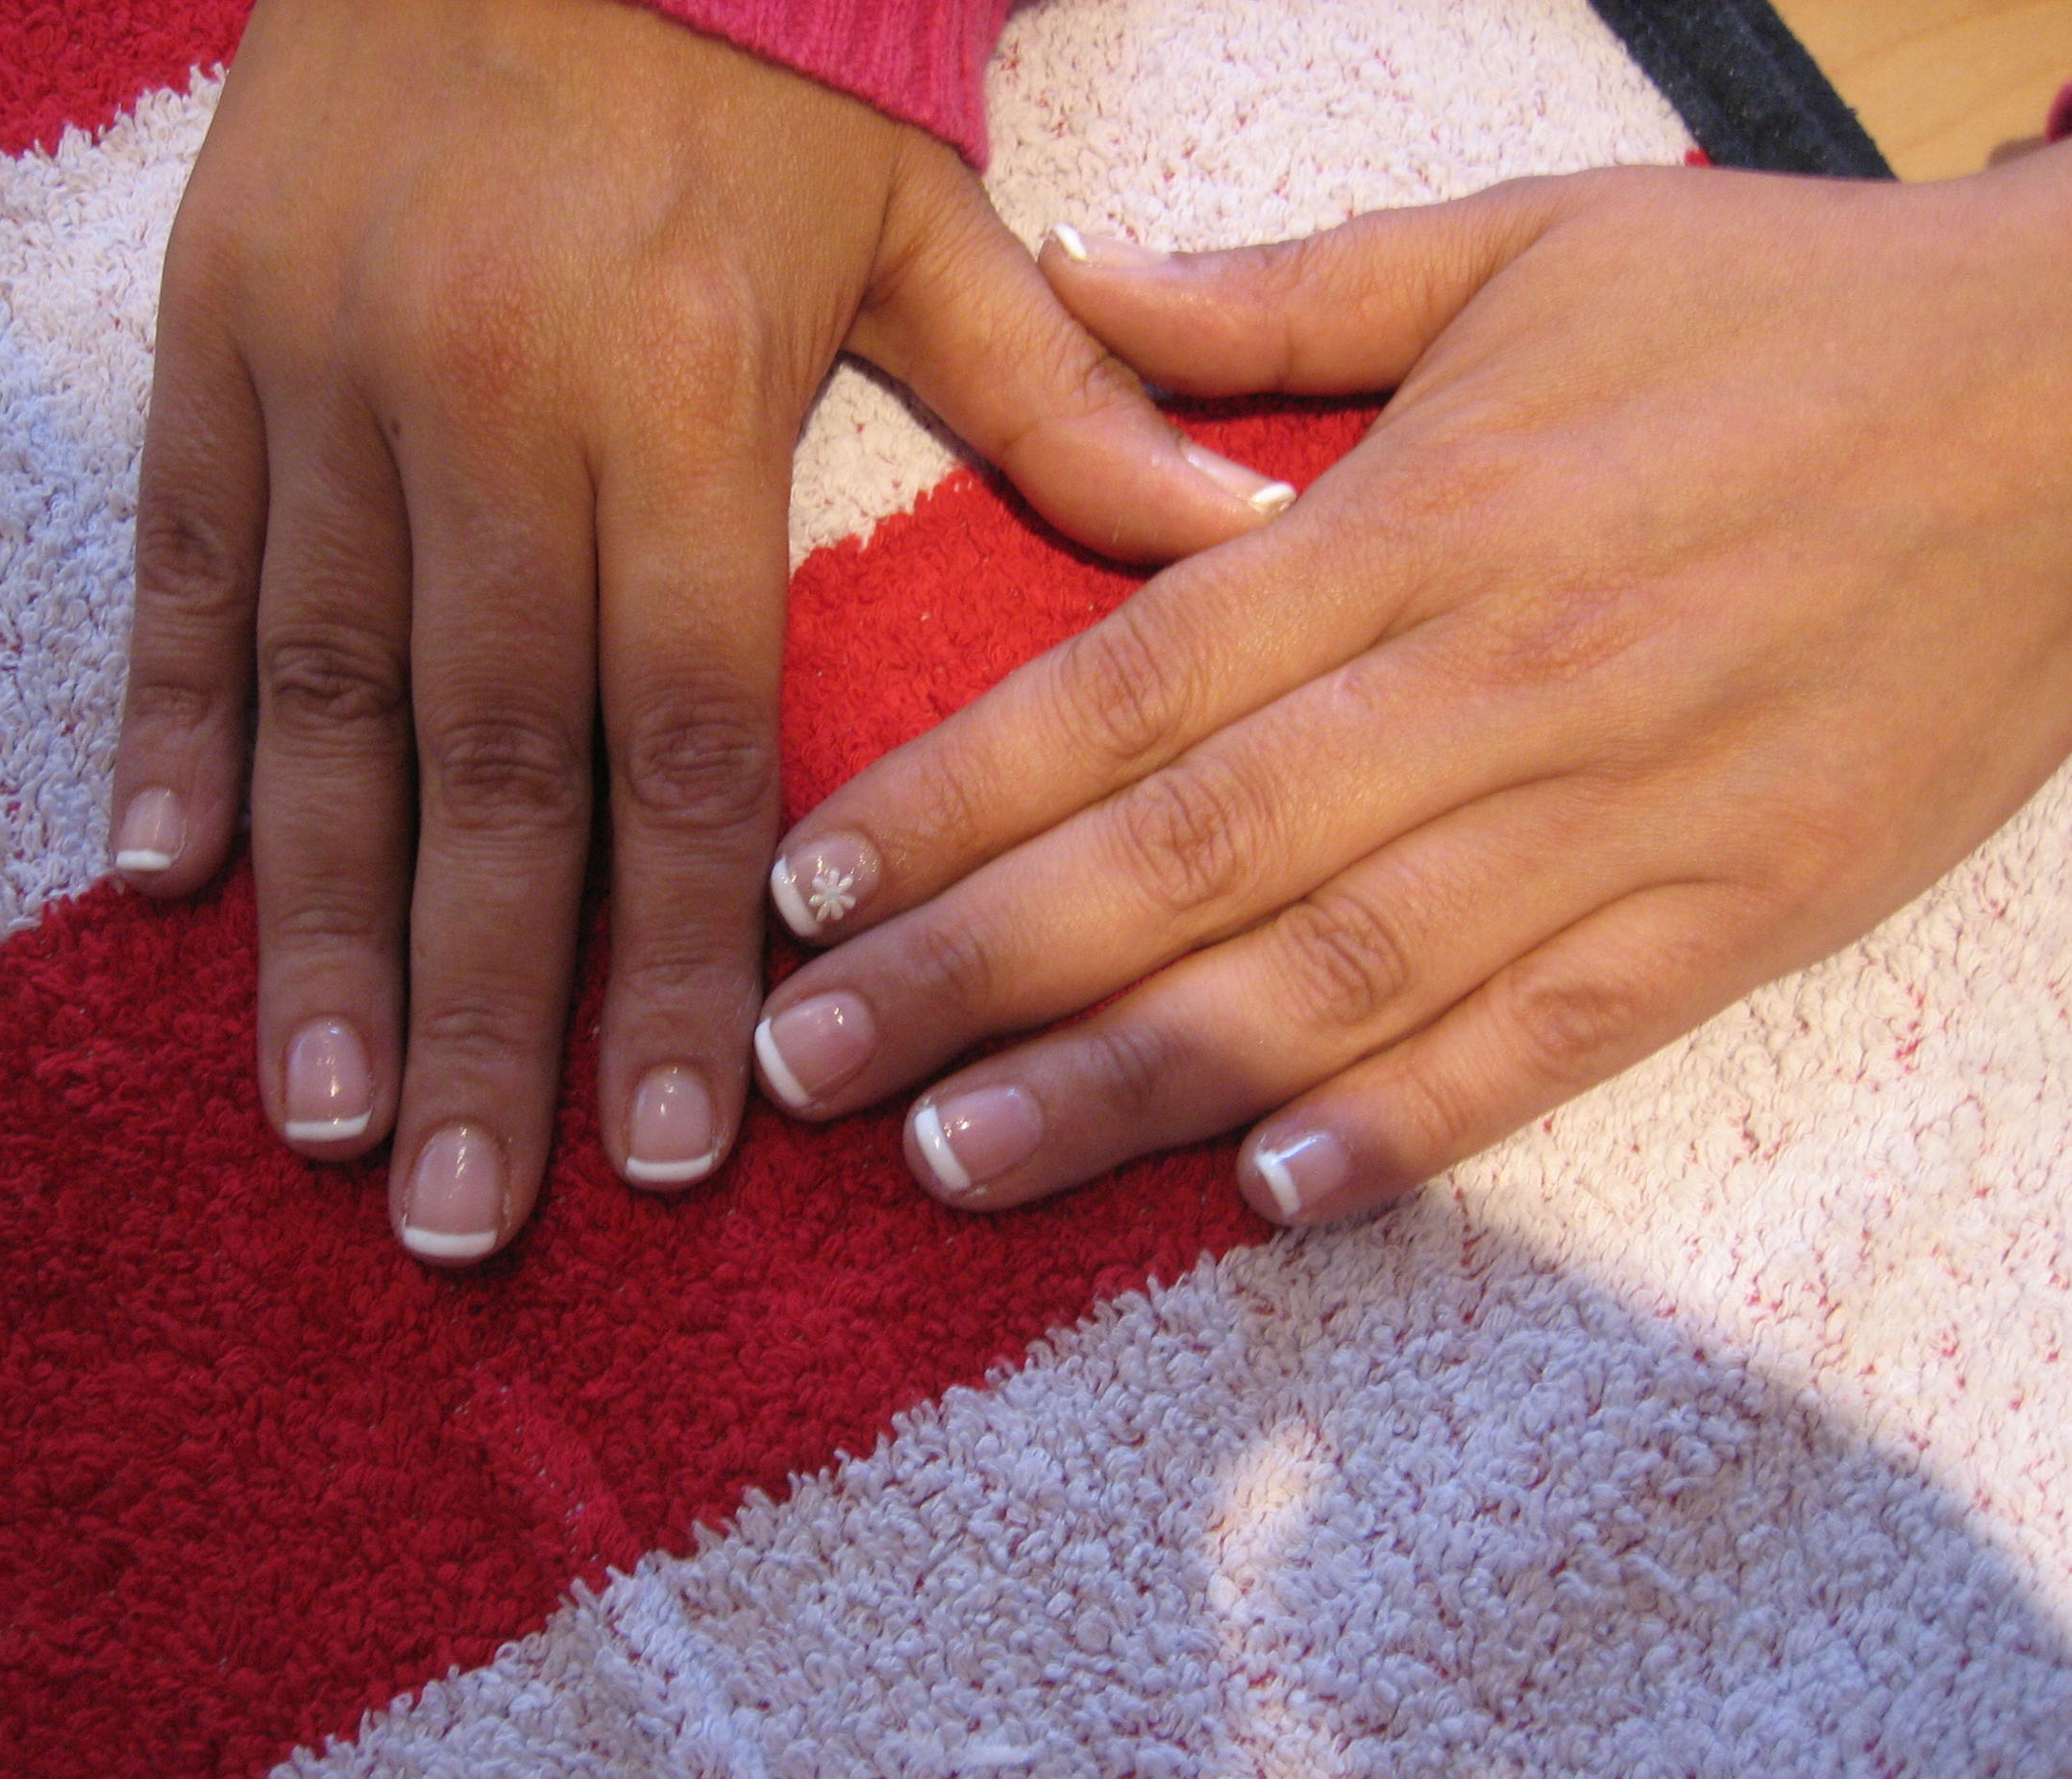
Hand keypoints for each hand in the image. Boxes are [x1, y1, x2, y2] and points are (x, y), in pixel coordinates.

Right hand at [107, 0, 1282, 1262]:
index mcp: (676, 392)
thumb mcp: (914, 201)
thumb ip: (1059, 395)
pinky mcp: (207, 341)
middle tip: (464, 1213)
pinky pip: (172, 563)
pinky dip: (161, 726)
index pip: (686, 735)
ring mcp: (324, 378)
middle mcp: (488, 410)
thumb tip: (1248, 534)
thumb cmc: (740, 48)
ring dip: (319, 927)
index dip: (676, 952)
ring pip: (315, 699)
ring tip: (324, 1114)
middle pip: (495, 768)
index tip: (676, 1138)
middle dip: (487, 1011)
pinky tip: (161, 887)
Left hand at [750, 147, 2071, 1224]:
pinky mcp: (1734, 917)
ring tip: (953, 1164)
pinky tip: (1264, 1197)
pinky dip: (1408, 1128)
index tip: (806, 888)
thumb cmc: (1787, 316)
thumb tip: (1068, 275)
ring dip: (1129, 1084)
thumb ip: (1278, 297)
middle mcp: (1493, 687)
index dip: (950, 800)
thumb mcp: (1528, 246)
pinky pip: (1546, 1047)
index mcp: (1420, 525)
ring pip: (1333, 981)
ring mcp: (1619, 821)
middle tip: (802, 1069)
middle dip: (975, 974)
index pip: (1127, 689)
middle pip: (1186, 857)